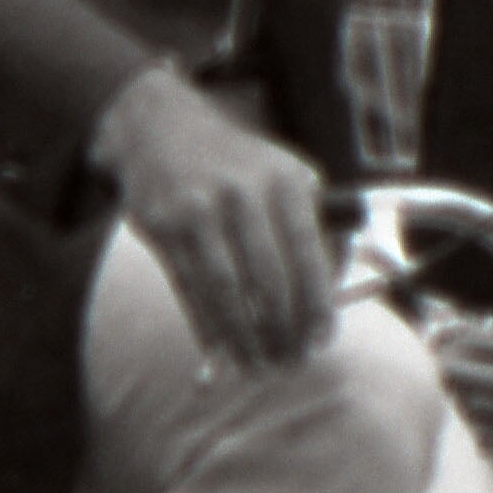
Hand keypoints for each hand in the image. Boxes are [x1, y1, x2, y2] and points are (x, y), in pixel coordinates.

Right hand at [99, 67, 334, 367]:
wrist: (160, 127)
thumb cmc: (237, 164)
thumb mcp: (285, 174)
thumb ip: (315, 225)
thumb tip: (332, 293)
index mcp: (283, 180)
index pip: (308, 253)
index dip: (317, 303)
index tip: (323, 339)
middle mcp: (241, 193)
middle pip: (268, 280)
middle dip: (282, 329)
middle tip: (291, 360)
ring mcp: (197, 210)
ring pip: (226, 292)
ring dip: (245, 338)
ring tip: (260, 365)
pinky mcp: (162, 228)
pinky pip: (190, 289)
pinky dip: (207, 328)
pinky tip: (222, 352)